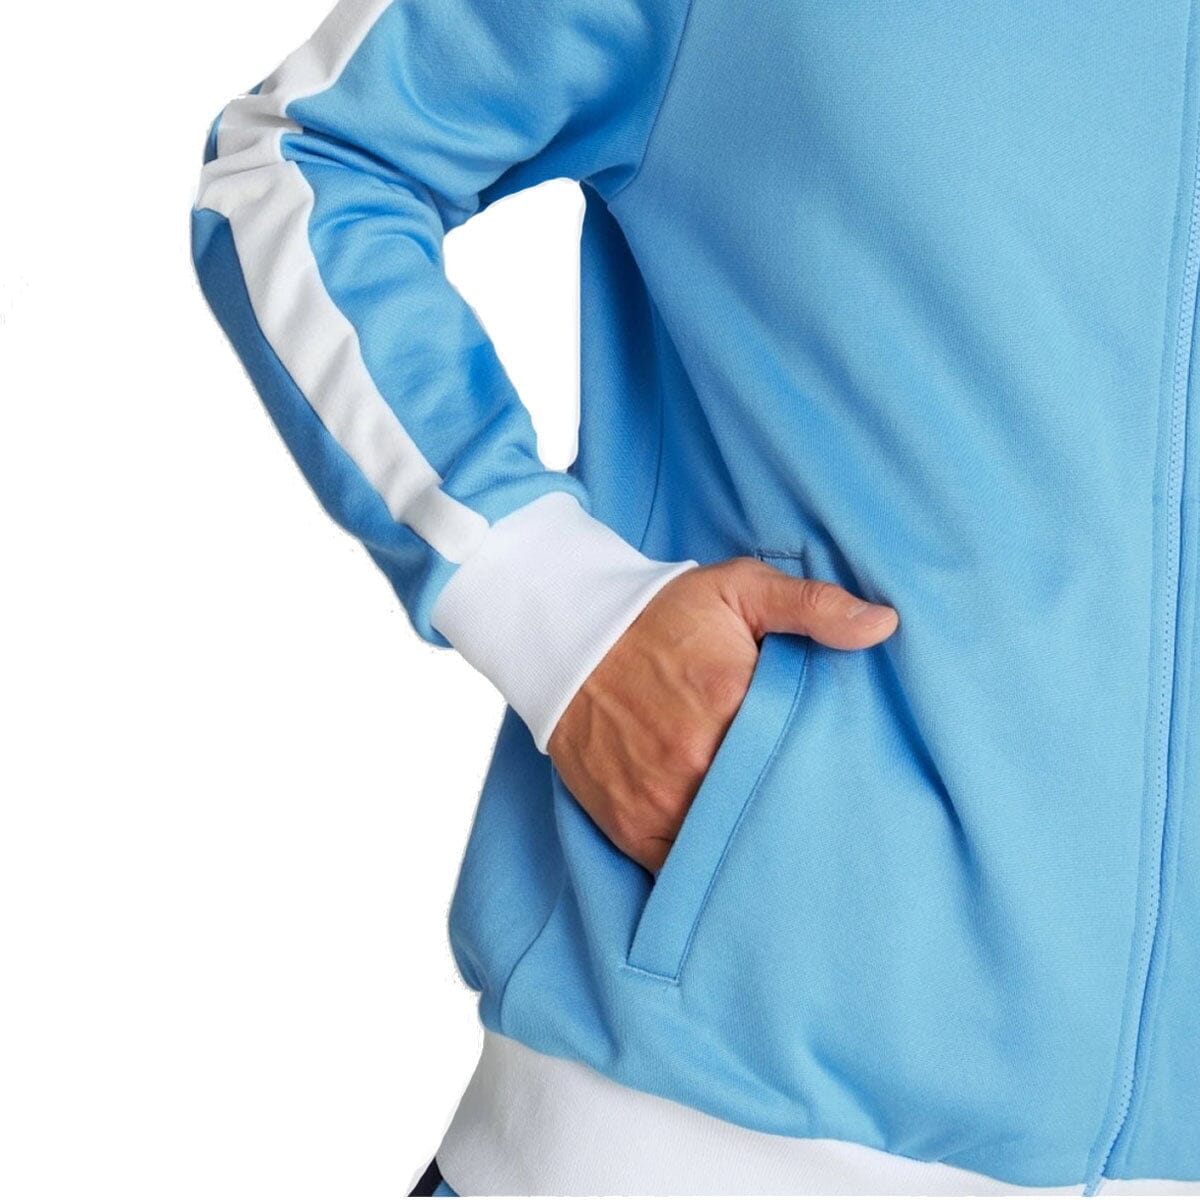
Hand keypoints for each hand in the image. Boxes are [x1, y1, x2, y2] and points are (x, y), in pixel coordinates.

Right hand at [546, 557, 898, 872]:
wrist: (568, 640)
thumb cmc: (662, 616)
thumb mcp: (738, 589)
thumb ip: (812, 605)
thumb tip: (883, 625)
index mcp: (730, 698)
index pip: (804, 751)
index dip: (832, 766)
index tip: (854, 771)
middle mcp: (694, 757)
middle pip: (771, 806)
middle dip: (801, 813)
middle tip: (839, 825)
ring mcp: (661, 799)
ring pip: (730, 846)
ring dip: (758, 847)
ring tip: (795, 851)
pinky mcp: (632, 827)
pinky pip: (683, 870)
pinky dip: (712, 870)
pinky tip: (739, 865)